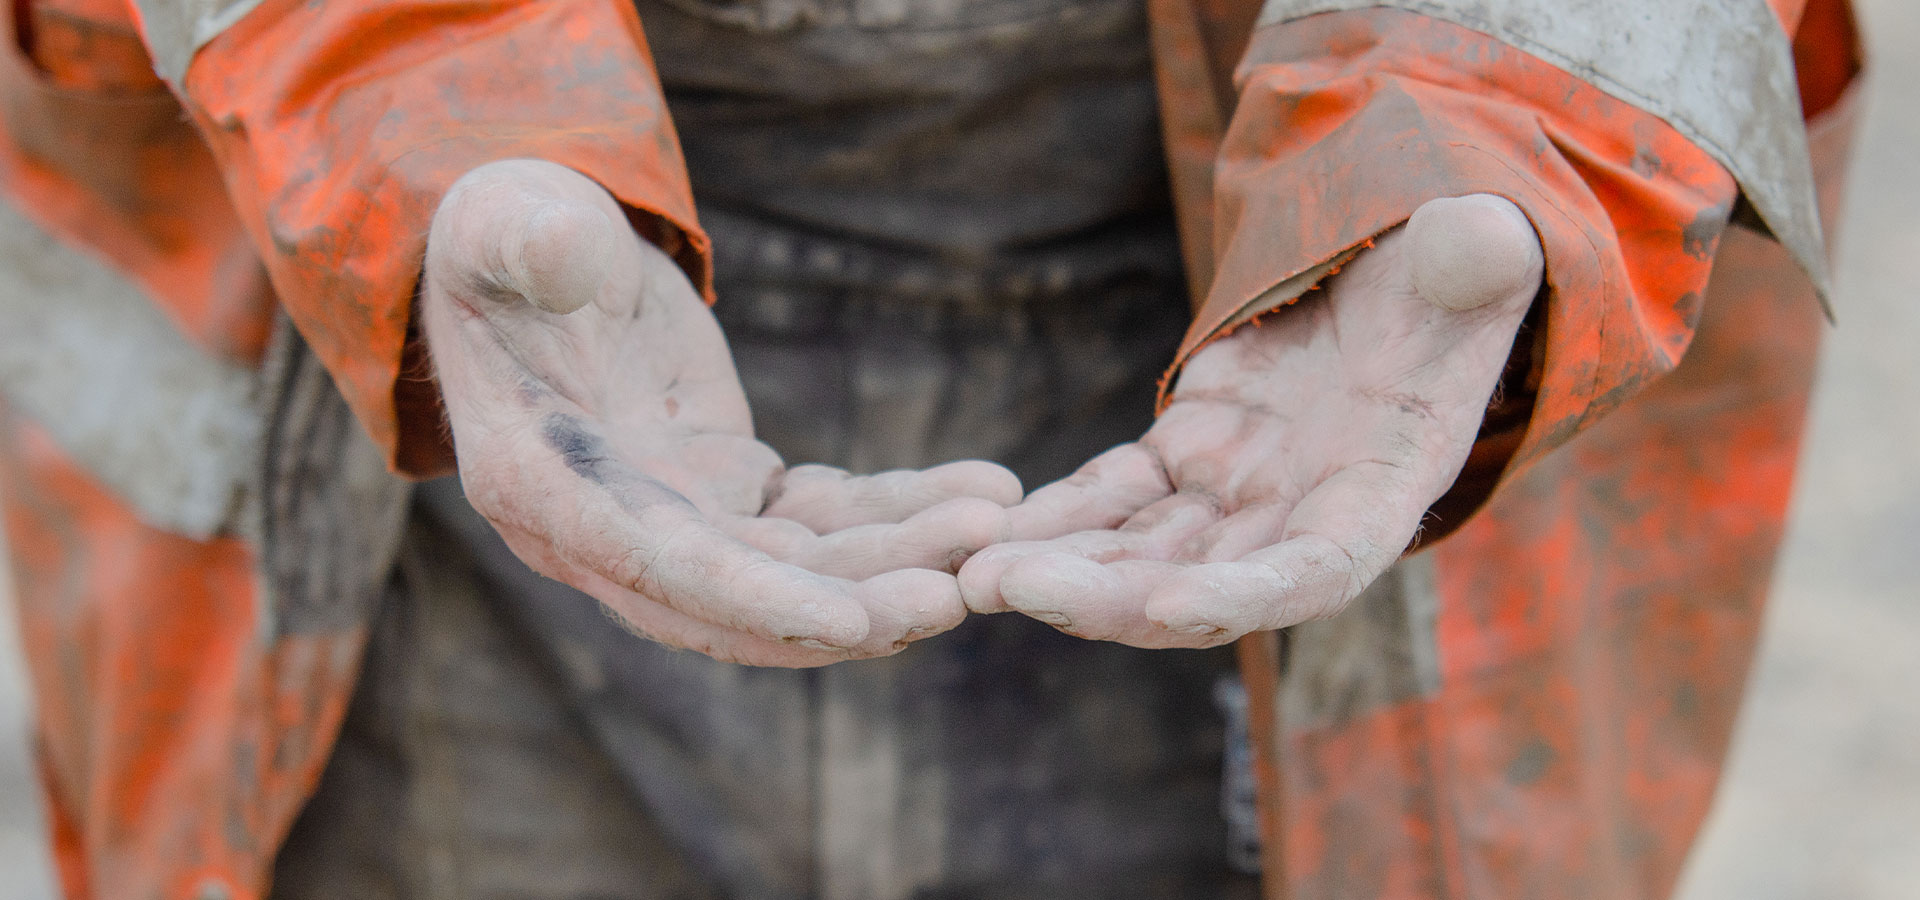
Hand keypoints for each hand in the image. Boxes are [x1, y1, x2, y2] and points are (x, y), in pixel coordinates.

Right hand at [422, 160, 1019, 665]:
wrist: (536, 259)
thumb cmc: (508, 237)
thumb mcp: (505, 225)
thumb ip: (530, 241)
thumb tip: (559, 251)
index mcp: (542, 486)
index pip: (663, 567)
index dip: (760, 602)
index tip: (856, 622)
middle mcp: (606, 532)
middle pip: (747, 599)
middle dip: (854, 604)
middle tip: (958, 590)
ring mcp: (677, 520)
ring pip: (802, 569)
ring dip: (897, 560)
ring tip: (992, 525)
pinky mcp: (732, 494)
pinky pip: (827, 520)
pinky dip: (902, 511)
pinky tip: (985, 493)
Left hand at [957, 195, 1542, 647]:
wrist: (1405, 281)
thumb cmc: (1455, 273)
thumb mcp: (1474, 259)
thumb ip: (1476, 259)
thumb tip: (1480, 241)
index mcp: (1381, 490)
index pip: (1315, 568)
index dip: (1246, 595)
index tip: (1171, 606)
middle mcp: (1300, 515)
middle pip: (1198, 583)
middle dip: (1106, 596)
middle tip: (1010, 588)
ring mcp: (1237, 493)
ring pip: (1140, 553)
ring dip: (1061, 570)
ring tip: (971, 575)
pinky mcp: (1186, 457)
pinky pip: (1112, 497)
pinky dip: (1055, 516)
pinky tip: (986, 529)